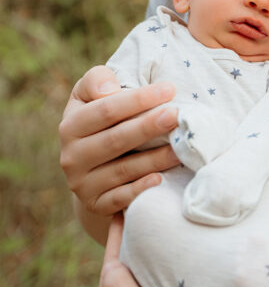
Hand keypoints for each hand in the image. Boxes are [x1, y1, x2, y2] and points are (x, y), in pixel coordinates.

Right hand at [59, 65, 180, 220]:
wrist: (94, 167)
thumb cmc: (101, 119)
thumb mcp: (92, 94)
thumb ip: (97, 80)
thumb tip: (109, 90)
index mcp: (71, 126)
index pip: (107, 109)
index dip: (139, 99)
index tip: (170, 89)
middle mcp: (71, 157)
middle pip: (116, 140)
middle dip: (149, 126)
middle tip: (177, 116)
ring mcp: (82, 184)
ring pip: (123, 170)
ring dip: (154, 159)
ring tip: (180, 147)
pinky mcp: (95, 205)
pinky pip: (120, 199)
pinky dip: (140, 190)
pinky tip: (160, 180)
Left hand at [95, 213, 175, 286]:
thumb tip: (110, 264)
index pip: (109, 265)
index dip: (115, 236)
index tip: (123, 209)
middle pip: (116, 275)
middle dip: (124, 248)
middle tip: (140, 220)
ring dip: (136, 266)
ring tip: (151, 241)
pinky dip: (145, 284)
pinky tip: (161, 276)